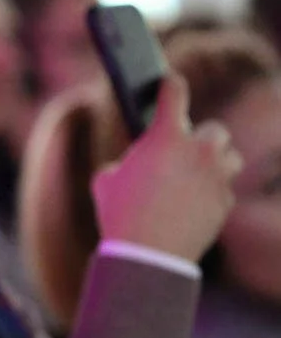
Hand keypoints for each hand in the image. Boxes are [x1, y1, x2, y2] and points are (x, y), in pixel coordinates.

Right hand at [92, 73, 242, 261]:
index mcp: (165, 138)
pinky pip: (225, 188)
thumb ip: (126, 162)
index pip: (175, 94)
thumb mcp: (107, 179)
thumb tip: (133, 165)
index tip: (170, 82)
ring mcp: (217, 177)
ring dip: (215, 160)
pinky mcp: (225, 202)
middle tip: (182, 150)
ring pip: (230, 156)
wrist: (148, 255)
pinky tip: (194, 202)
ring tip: (196, 173)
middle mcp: (199, 151)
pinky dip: (213, 191)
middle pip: (214, 130)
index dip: (171, 86)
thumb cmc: (120, 214)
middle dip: (199, 138)